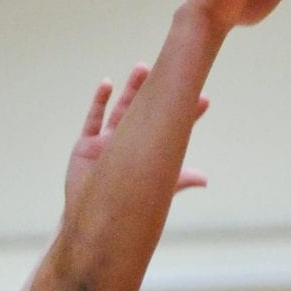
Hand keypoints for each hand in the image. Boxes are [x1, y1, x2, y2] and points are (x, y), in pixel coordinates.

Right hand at [63, 65, 208, 206]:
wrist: (95, 222)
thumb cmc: (126, 207)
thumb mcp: (154, 190)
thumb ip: (178, 181)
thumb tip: (205, 179)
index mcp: (144, 154)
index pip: (168, 129)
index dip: (185, 114)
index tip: (202, 98)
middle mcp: (127, 145)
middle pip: (142, 112)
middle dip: (153, 92)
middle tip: (167, 70)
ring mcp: (106, 144)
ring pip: (120, 110)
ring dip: (130, 89)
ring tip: (142, 68)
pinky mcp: (86, 147)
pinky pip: (93, 120)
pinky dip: (99, 101)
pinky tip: (107, 83)